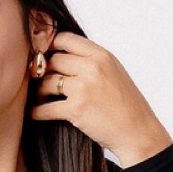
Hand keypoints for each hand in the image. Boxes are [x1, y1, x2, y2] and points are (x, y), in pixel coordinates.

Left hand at [28, 30, 172, 165]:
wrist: (137, 132)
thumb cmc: (127, 105)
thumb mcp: (115, 72)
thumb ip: (93, 61)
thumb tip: (63, 55)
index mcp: (102, 56)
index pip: (65, 39)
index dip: (50, 46)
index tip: (44, 55)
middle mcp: (92, 68)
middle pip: (53, 60)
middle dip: (44, 70)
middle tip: (39, 79)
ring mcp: (83, 88)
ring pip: (47, 81)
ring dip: (40, 91)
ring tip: (41, 97)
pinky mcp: (76, 109)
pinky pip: (46, 108)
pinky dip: (37, 112)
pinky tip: (35, 114)